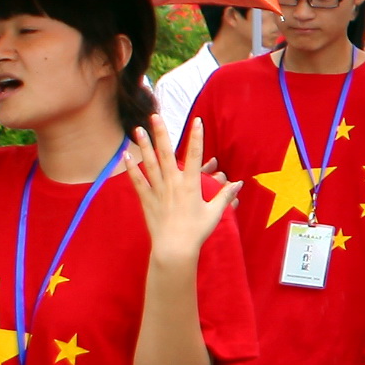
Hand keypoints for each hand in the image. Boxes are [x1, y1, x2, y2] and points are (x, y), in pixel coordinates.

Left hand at [128, 115, 241, 263]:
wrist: (174, 249)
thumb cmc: (197, 231)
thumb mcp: (215, 213)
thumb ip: (226, 196)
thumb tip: (239, 183)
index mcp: (190, 184)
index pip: (194, 155)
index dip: (196, 136)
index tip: (197, 120)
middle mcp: (173, 183)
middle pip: (166, 153)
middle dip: (161, 132)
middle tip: (155, 115)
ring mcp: (158, 190)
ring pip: (149, 163)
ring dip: (144, 145)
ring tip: (138, 129)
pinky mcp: (146, 200)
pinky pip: (137, 181)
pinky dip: (131, 168)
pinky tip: (126, 155)